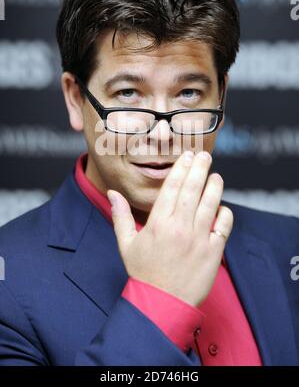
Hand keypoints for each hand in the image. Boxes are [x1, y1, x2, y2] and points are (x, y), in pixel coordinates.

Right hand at [107, 150, 232, 306]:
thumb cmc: (143, 273)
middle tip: (204, 154)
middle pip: (193, 189)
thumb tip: (113, 193)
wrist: (162, 303)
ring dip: (214, 186)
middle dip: (199, 168)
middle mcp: (180, 227)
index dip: (181, 168)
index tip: (187, 156)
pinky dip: (225, 213)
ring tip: (215, 175)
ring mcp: (199, 239)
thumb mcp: (127, 244)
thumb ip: (121, 216)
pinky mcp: (213, 251)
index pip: (172, 187)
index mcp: (158, 223)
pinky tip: (221, 206)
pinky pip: (224, 225)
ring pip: (210, 203)